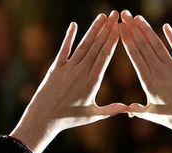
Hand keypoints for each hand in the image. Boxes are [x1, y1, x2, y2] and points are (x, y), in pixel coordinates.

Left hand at [10, 11, 126, 152]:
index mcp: (92, 82)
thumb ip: (111, 110)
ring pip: (83, 45)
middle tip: (115, 15)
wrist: (44, 118)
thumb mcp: (93, 116)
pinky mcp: (55, 67)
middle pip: (96, 46)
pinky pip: (64, 49)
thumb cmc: (70, 119)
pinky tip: (74, 24)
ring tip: (102, 16)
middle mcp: (80, 72)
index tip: (120, 28)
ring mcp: (67, 68)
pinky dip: (69, 37)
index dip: (113, 40)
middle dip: (107, 29)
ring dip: (93, 30)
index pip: (105, 56)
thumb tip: (128, 108)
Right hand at [119, 11, 171, 152]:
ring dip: (147, 30)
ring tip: (138, 18)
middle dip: (133, 29)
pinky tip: (165, 26)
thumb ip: (136, 109)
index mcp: (148, 82)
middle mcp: (159, 73)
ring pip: (158, 45)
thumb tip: (123, 109)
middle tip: (125, 15)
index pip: (135, 56)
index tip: (120, 28)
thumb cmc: (170, 119)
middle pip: (144, 47)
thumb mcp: (150, 114)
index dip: (127, 40)